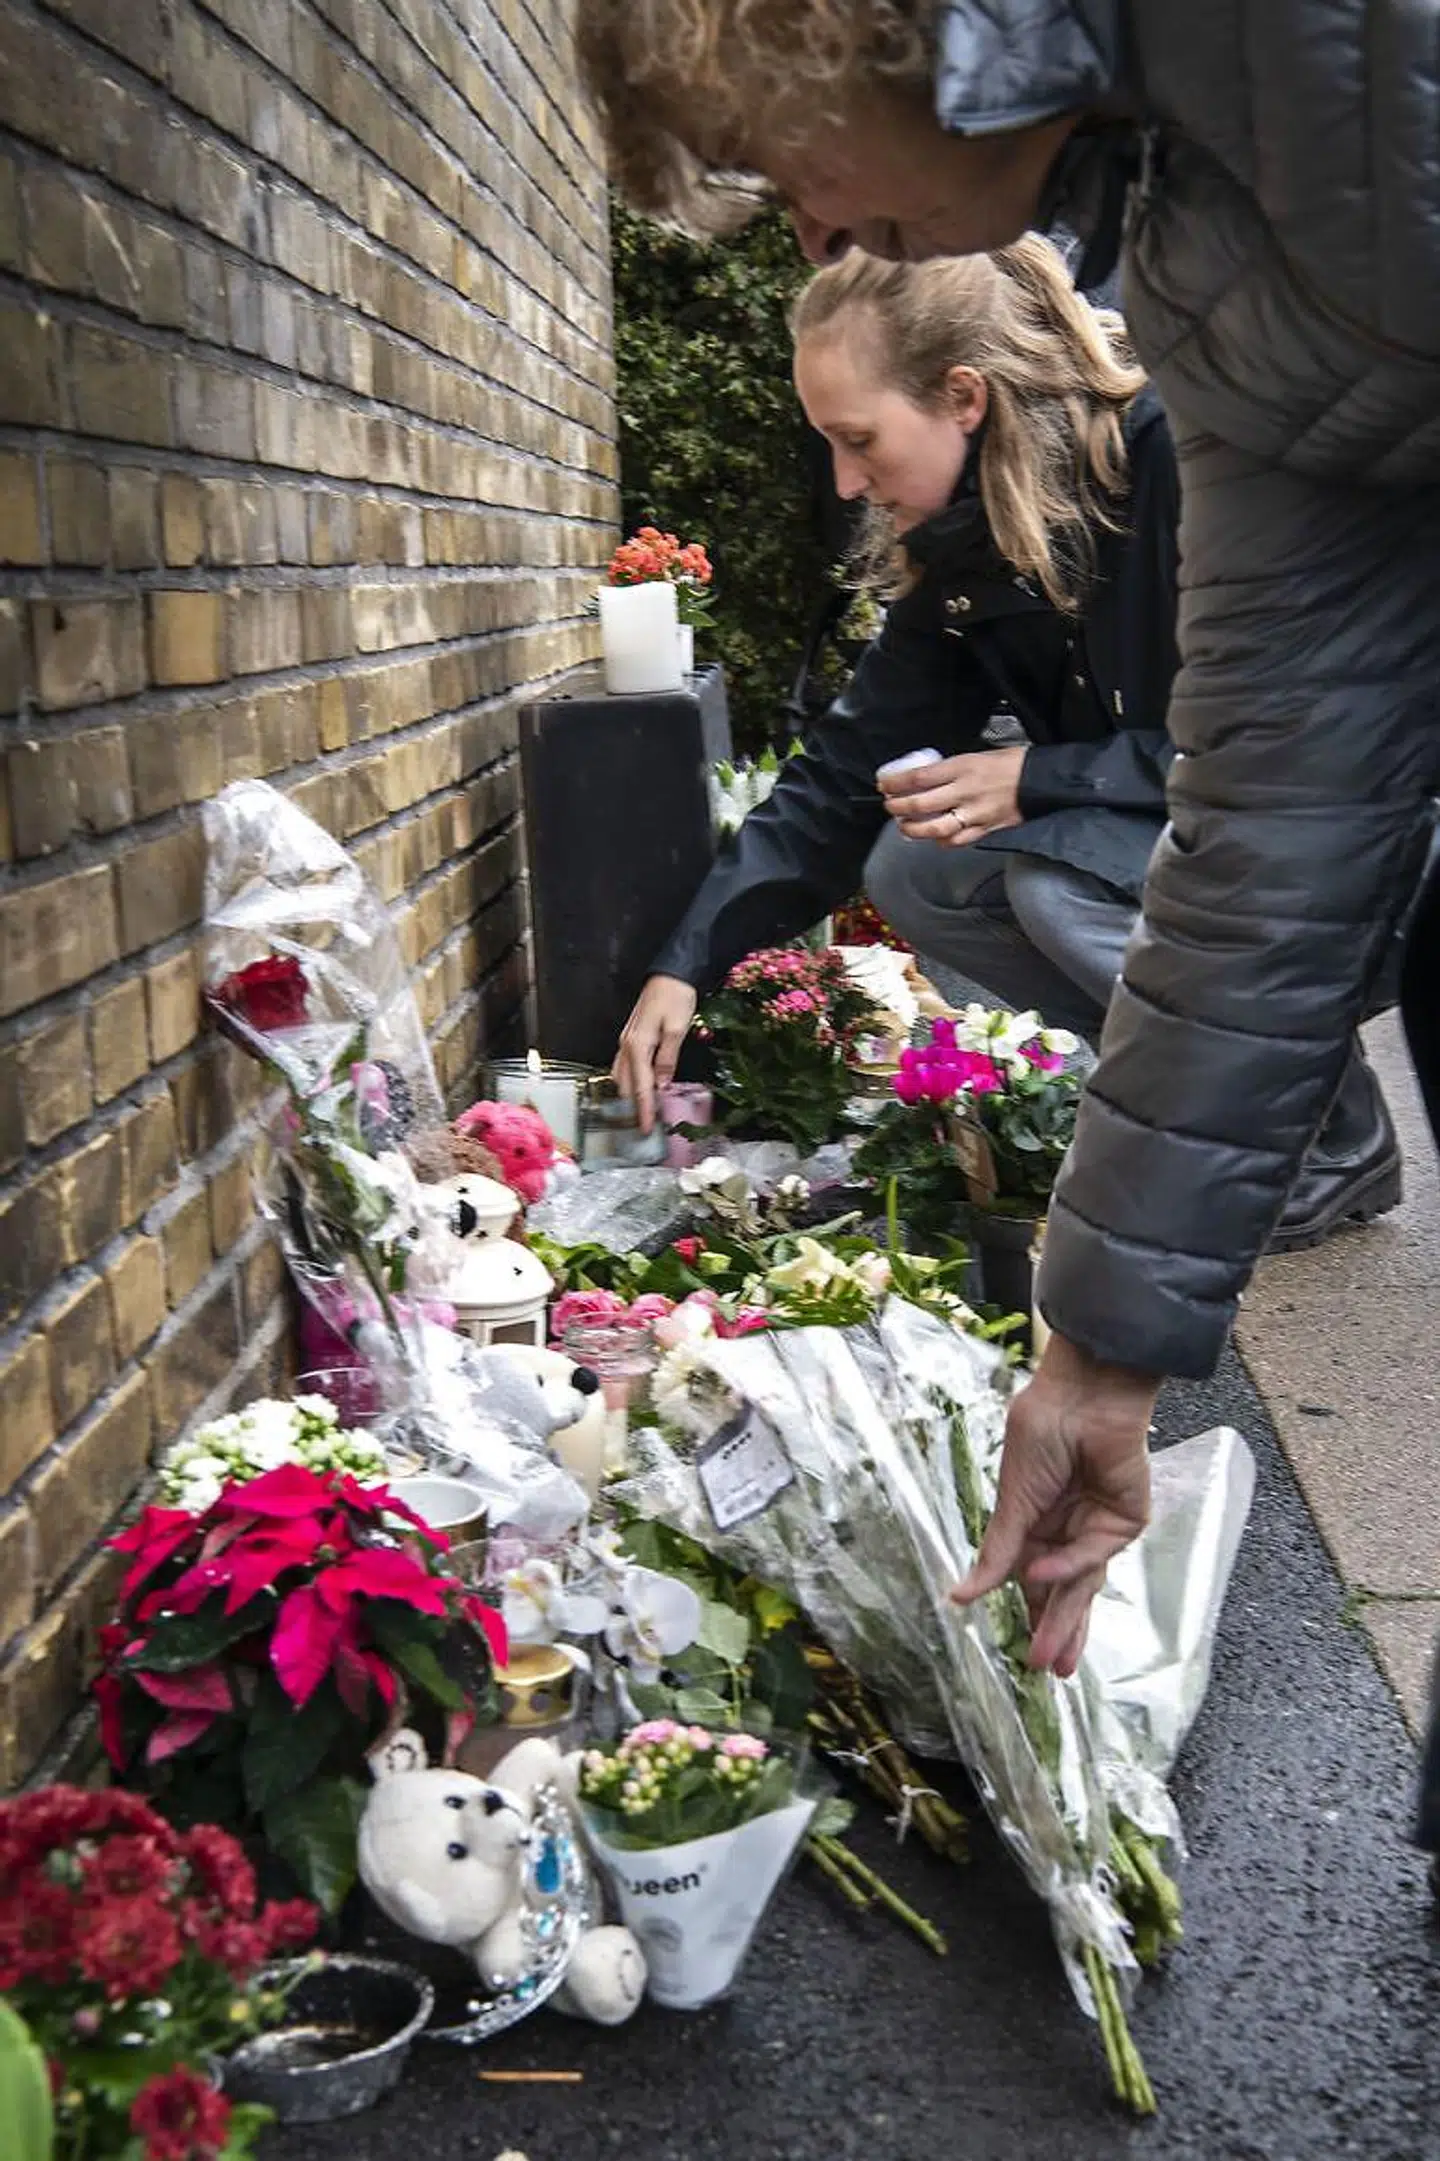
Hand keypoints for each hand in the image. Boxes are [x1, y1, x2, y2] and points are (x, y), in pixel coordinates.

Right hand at [614, 975, 697, 1132]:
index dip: (644, 1110)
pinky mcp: (630, 1037)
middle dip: (632, 1108)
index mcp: (637, 1046)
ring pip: (621, 1076)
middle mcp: (626, 1045)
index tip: (645, 1130)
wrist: (671, 973)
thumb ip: (667, 1060)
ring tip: (640, 1113)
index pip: (641, 1087)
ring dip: (629, 1096)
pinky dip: (629, 1081)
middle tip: (643, 1127)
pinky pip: (624, 1066)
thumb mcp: (677, 1030)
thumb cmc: (676, 998)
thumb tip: (661, 1086)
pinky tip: (637, 1087)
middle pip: (625, 1085)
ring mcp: (625, 1041)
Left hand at [878, 746, 1026, 843]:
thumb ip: (949, 770)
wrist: (1040, 779)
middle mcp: (965, 791)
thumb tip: (923, 779)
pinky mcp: (985, 829)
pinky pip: (957, 841)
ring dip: (913, 829)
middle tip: (889, 806)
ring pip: (934, 828)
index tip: (885, 784)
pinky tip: (935, 837)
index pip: (918, 777)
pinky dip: (941, 841)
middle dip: (897, 807)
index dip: (896, 783)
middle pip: (919, 804)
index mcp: (961, 767)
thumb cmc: (1010, 764)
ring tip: (904, 826)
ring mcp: (975, 813)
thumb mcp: (974, 756)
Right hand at [951, 1333, 1158, 1676]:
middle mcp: (1071, 1527)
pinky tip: (1042, 1571)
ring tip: (1051, 1659)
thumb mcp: (1012, 1499)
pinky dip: (1067, 1564)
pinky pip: (1092, 1553)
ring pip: (1083, 1584)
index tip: (1019, 1651)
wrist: (1082, 1396)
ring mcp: (1099, 1525)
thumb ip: (997, 1552)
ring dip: (1066, 1620)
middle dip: (1053, 1629)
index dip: (1029, 1613)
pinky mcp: (1124, 1520)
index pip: (1034, 1579)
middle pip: (1063, 1590)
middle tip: (1042, 1669)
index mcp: (1039, 1520)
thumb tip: (960, 1596)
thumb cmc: (1042, 1432)